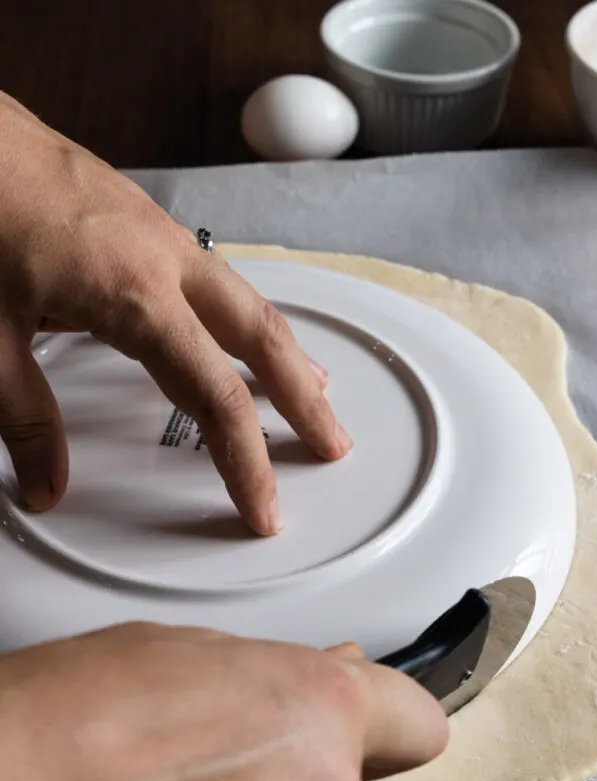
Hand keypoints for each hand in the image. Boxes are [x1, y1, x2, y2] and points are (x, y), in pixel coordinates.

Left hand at [0, 92, 350, 535]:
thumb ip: (24, 419)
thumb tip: (46, 485)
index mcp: (135, 296)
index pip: (215, 399)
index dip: (245, 463)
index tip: (262, 508)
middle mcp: (167, 261)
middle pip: (264, 340)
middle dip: (305, 400)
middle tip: (332, 443)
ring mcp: (163, 236)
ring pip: (251, 302)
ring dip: (287, 354)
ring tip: (312, 393)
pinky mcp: (147, 224)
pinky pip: (221, 279)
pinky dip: (248, 318)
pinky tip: (240, 331)